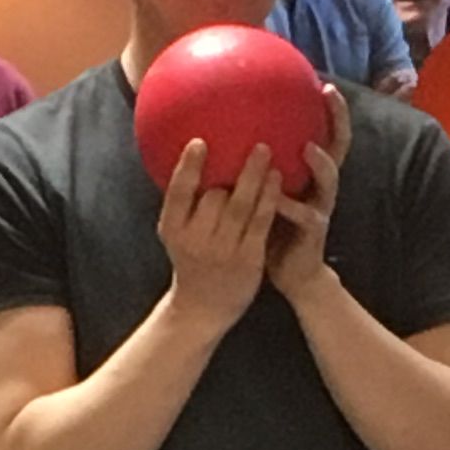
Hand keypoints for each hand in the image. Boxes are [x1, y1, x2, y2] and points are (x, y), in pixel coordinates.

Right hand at [157, 137, 282, 338]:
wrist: (203, 309)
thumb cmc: (191, 261)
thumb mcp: (176, 234)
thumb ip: (182, 203)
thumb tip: (190, 157)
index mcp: (173, 230)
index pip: (178, 194)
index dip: (187, 168)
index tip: (199, 142)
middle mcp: (197, 241)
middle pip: (213, 197)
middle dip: (231, 171)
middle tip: (249, 141)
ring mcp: (223, 251)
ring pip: (240, 206)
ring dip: (254, 177)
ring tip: (265, 151)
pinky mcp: (248, 259)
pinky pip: (260, 222)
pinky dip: (269, 198)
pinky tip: (276, 179)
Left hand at [263, 93, 351, 303]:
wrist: (292, 275)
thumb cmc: (273, 229)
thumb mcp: (262, 193)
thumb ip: (251, 166)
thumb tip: (222, 134)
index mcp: (312, 175)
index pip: (326, 134)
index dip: (330, 108)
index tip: (322, 79)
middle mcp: (323, 187)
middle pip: (340, 147)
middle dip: (339, 120)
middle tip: (328, 94)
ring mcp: (322, 208)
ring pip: (329, 179)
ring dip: (319, 162)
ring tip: (306, 146)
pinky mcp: (314, 233)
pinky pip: (305, 217)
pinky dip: (290, 206)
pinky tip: (273, 197)